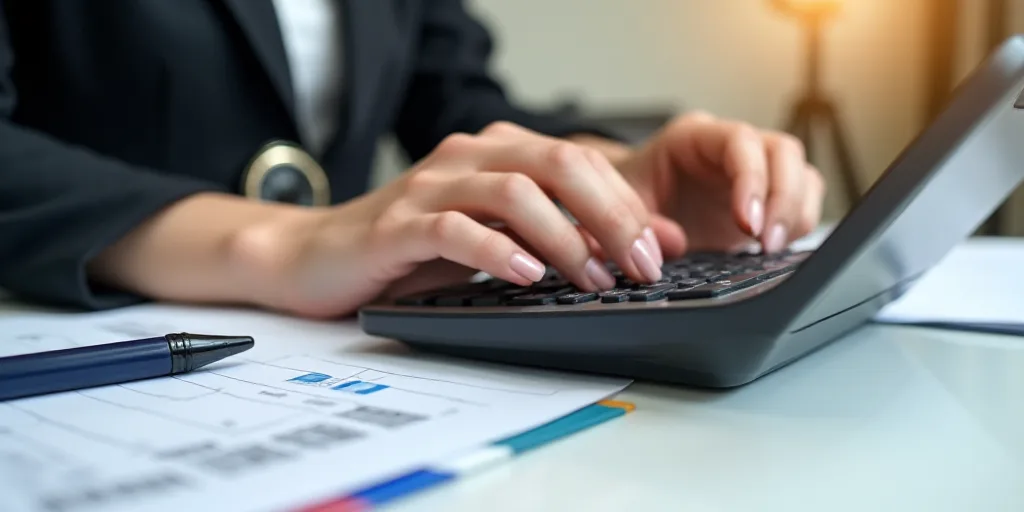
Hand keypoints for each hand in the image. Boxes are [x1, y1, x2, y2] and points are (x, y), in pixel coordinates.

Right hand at [236, 122, 664, 317]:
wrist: (319, 255)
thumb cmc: (413, 250)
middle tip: (639, 264)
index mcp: (497, 155)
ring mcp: (431, 187)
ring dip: (563, 236)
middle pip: (558, 164)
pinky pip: (454, 228)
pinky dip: (496, 251)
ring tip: (589, 277)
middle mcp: (468, 158)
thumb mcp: (501, 241)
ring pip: (513, 192)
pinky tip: (525, 276)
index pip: (581, 162)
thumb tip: (651, 244)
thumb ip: (568, 235)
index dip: (628, 205)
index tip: (660, 252)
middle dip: (610, 214)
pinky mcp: (398, 225)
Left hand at [616, 111, 825, 257]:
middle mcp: (729, 147)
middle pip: (783, 152)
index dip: (752, 179)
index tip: (748, 223)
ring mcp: (752, 170)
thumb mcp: (618, 209)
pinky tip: (774, 248)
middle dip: (783, 198)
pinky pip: (801, 200)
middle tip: (767, 242)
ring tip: (771, 248)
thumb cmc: (624, 197)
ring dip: (796, 213)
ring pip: (801, 174)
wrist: (627, 208)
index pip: (740, 141)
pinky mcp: (765, 197)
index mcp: (693, 137)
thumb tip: (676, 242)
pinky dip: (798, 224)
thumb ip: (641, 224)